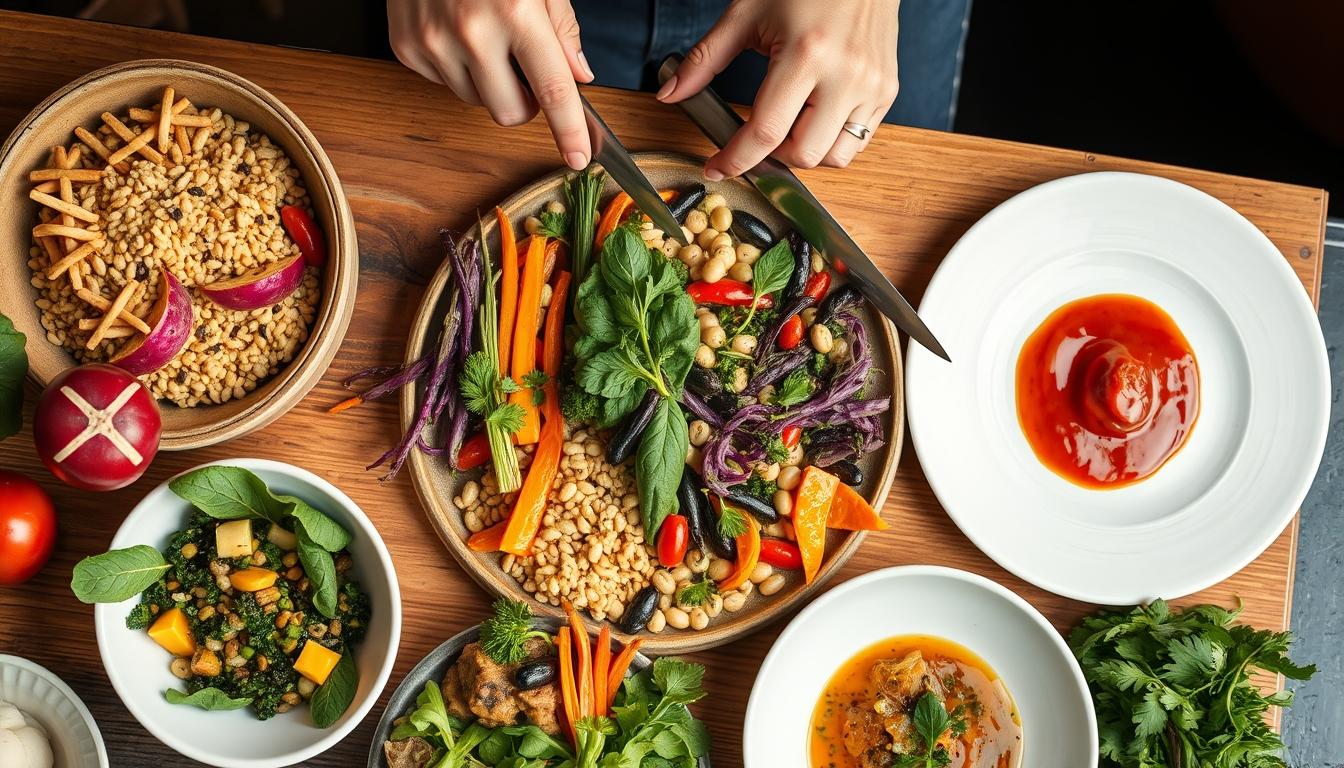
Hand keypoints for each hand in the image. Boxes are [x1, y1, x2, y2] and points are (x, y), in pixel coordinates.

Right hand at [387, 0, 595, 168]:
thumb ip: (562, 29)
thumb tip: (578, 76)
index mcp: (514, 12)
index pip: (552, 89)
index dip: (569, 129)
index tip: (578, 157)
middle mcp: (470, 31)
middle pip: (510, 112)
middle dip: (526, 103)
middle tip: (527, 72)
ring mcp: (432, 42)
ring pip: (476, 101)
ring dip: (489, 83)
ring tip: (487, 39)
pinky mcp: (406, 46)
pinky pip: (443, 84)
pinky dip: (457, 68)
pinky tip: (456, 33)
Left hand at [657, 0, 900, 177]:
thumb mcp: (746, 14)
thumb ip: (704, 59)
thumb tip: (669, 93)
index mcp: (806, 55)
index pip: (765, 132)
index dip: (735, 159)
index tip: (717, 167)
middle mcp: (845, 75)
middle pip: (802, 155)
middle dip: (773, 156)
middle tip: (757, 137)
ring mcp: (872, 85)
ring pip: (835, 157)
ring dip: (806, 152)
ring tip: (790, 124)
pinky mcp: (888, 90)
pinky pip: (858, 141)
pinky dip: (832, 140)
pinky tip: (815, 115)